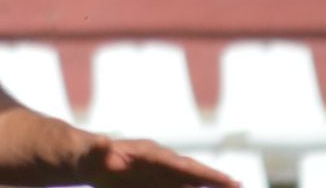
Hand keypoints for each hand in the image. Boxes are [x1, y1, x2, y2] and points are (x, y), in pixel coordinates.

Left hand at [80, 138, 240, 187]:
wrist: (87, 158)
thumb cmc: (89, 155)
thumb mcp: (90, 153)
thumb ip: (97, 149)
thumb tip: (101, 141)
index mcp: (148, 153)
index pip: (178, 164)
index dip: (199, 173)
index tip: (219, 178)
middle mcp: (159, 160)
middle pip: (191, 169)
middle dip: (214, 177)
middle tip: (238, 184)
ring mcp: (160, 171)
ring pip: (189, 179)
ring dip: (210, 183)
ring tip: (233, 186)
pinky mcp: (157, 181)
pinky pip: (179, 187)